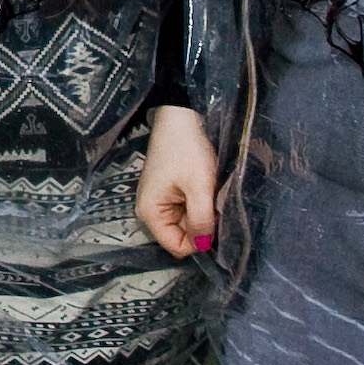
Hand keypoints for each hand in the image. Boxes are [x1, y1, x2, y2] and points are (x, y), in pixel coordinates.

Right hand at [136, 105, 218, 258]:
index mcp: (151, 213)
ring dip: (201, 212)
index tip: (213, 219)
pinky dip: (197, 202)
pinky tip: (203, 186)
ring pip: (186, 222)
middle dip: (201, 223)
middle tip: (212, 201)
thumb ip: (201, 221)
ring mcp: (157, 200)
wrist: (180, 117)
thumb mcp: (199, 187)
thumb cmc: (187, 151)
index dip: (200, 239)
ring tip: (207, 191)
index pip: (178, 246)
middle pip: (181, 235)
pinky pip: (185, 209)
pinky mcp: (166, 191)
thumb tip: (203, 247)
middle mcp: (149, 211)